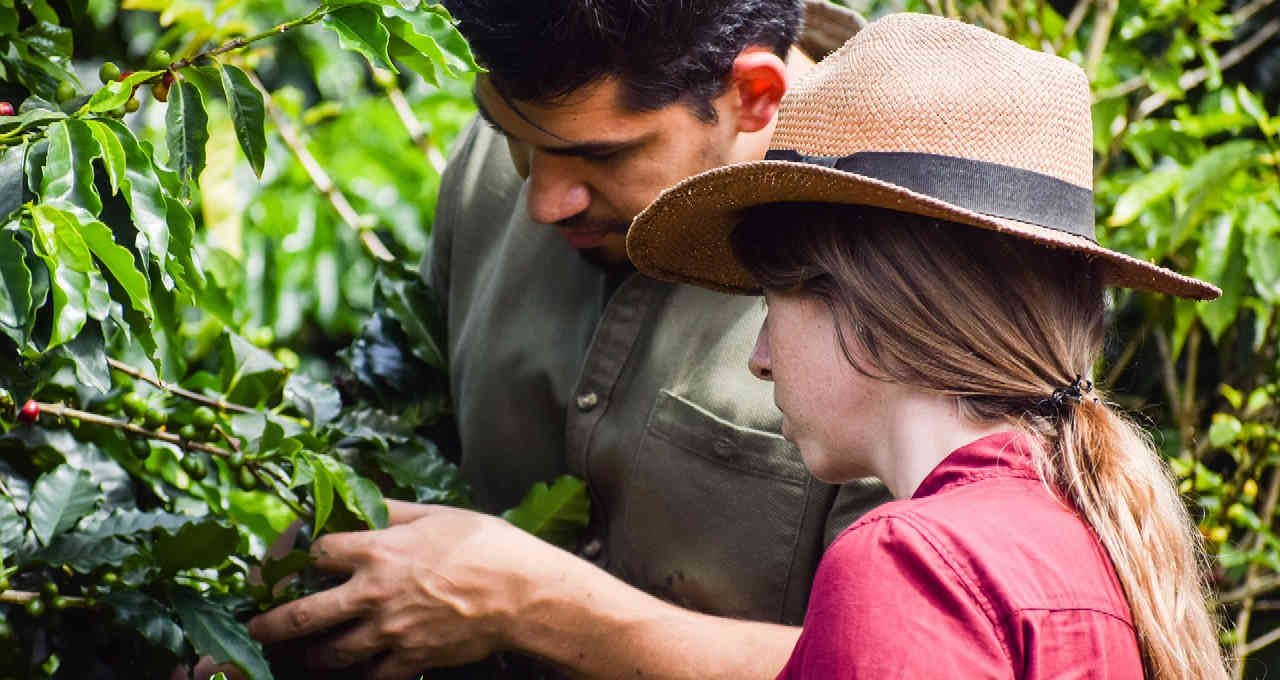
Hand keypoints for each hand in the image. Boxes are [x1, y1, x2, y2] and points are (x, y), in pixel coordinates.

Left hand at [248, 502, 550, 679]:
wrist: (525, 594)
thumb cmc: (487, 546)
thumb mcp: (436, 514)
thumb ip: (391, 509)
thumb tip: (357, 498)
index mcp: (379, 550)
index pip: (314, 553)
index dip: (291, 556)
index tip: (281, 562)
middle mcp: (375, 593)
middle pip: (302, 615)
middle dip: (269, 623)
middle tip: (255, 626)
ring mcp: (390, 632)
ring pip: (328, 653)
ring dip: (303, 655)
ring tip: (293, 654)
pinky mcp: (410, 660)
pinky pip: (366, 677)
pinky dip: (350, 677)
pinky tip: (342, 671)